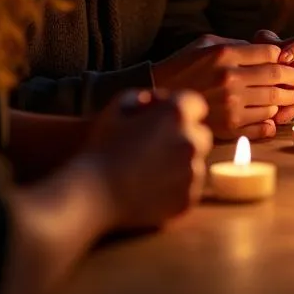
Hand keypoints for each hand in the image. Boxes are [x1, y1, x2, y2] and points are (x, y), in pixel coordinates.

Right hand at [84, 88, 210, 230]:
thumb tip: (160, 100)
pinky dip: (178, 188)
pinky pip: (191, 188)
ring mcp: (192, 171)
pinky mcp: (188, 198)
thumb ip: (145, 96)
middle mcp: (191, 139)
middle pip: (201, 134)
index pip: (195, 104)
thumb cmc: (101, 146)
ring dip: (182, 164)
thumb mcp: (118, 107)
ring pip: (196, 163)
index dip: (180, 112)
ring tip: (152, 172)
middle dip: (185, 137)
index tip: (165, 122)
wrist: (91, 194)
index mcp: (176, 113)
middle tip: (158, 148)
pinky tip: (153, 189)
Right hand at [153, 38, 293, 139]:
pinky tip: (271, 115)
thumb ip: (237, 45)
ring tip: (290, 96)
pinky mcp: (229, 126)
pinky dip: (271, 119)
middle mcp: (230, 78)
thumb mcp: (206, 43)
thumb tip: (266, 51)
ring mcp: (231, 104)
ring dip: (285, 98)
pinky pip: (263, 123)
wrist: (157, 96)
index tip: (285, 60)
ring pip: (273, 100)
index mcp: (225, 55)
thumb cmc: (183, 66)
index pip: (270, 53)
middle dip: (293, 77)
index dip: (282, 56)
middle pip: (277, 77)